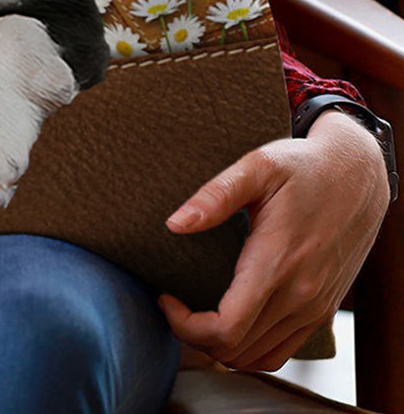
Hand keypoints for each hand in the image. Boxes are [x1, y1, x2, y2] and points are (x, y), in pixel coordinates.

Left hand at [157, 109, 390, 371]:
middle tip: (173, 302)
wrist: (357, 176)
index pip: (226, 328)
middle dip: (193, 335)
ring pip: (258, 357)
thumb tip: (175, 224)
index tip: (165, 296)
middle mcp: (300, 295)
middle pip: (236, 350)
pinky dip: (249, 348)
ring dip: (220, 346)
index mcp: (277, 263)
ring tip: (195, 312)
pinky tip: (229, 319)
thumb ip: (215, 196)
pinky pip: (281, 350)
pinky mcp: (322, 309)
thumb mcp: (257, 166)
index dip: (185, 325)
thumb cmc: (303, 167)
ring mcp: (314, 307)